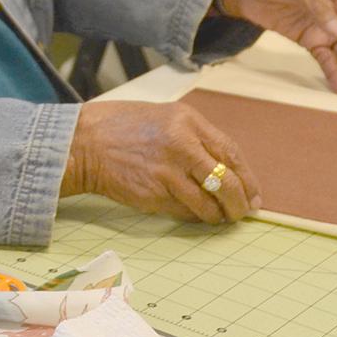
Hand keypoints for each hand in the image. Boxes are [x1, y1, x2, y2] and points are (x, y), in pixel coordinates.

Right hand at [60, 100, 261, 224]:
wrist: (83, 143)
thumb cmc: (121, 128)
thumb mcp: (163, 118)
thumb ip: (193, 138)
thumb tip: (224, 168)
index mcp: (187, 121)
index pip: (231, 152)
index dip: (247, 177)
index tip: (253, 193)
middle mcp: (182, 144)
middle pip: (227, 181)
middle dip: (239, 202)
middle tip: (243, 212)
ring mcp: (168, 171)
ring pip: (208, 202)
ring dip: (218, 215)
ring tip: (218, 217)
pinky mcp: (154, 193)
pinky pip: (184, 211)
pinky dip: (193, 216)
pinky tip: (193, 214)